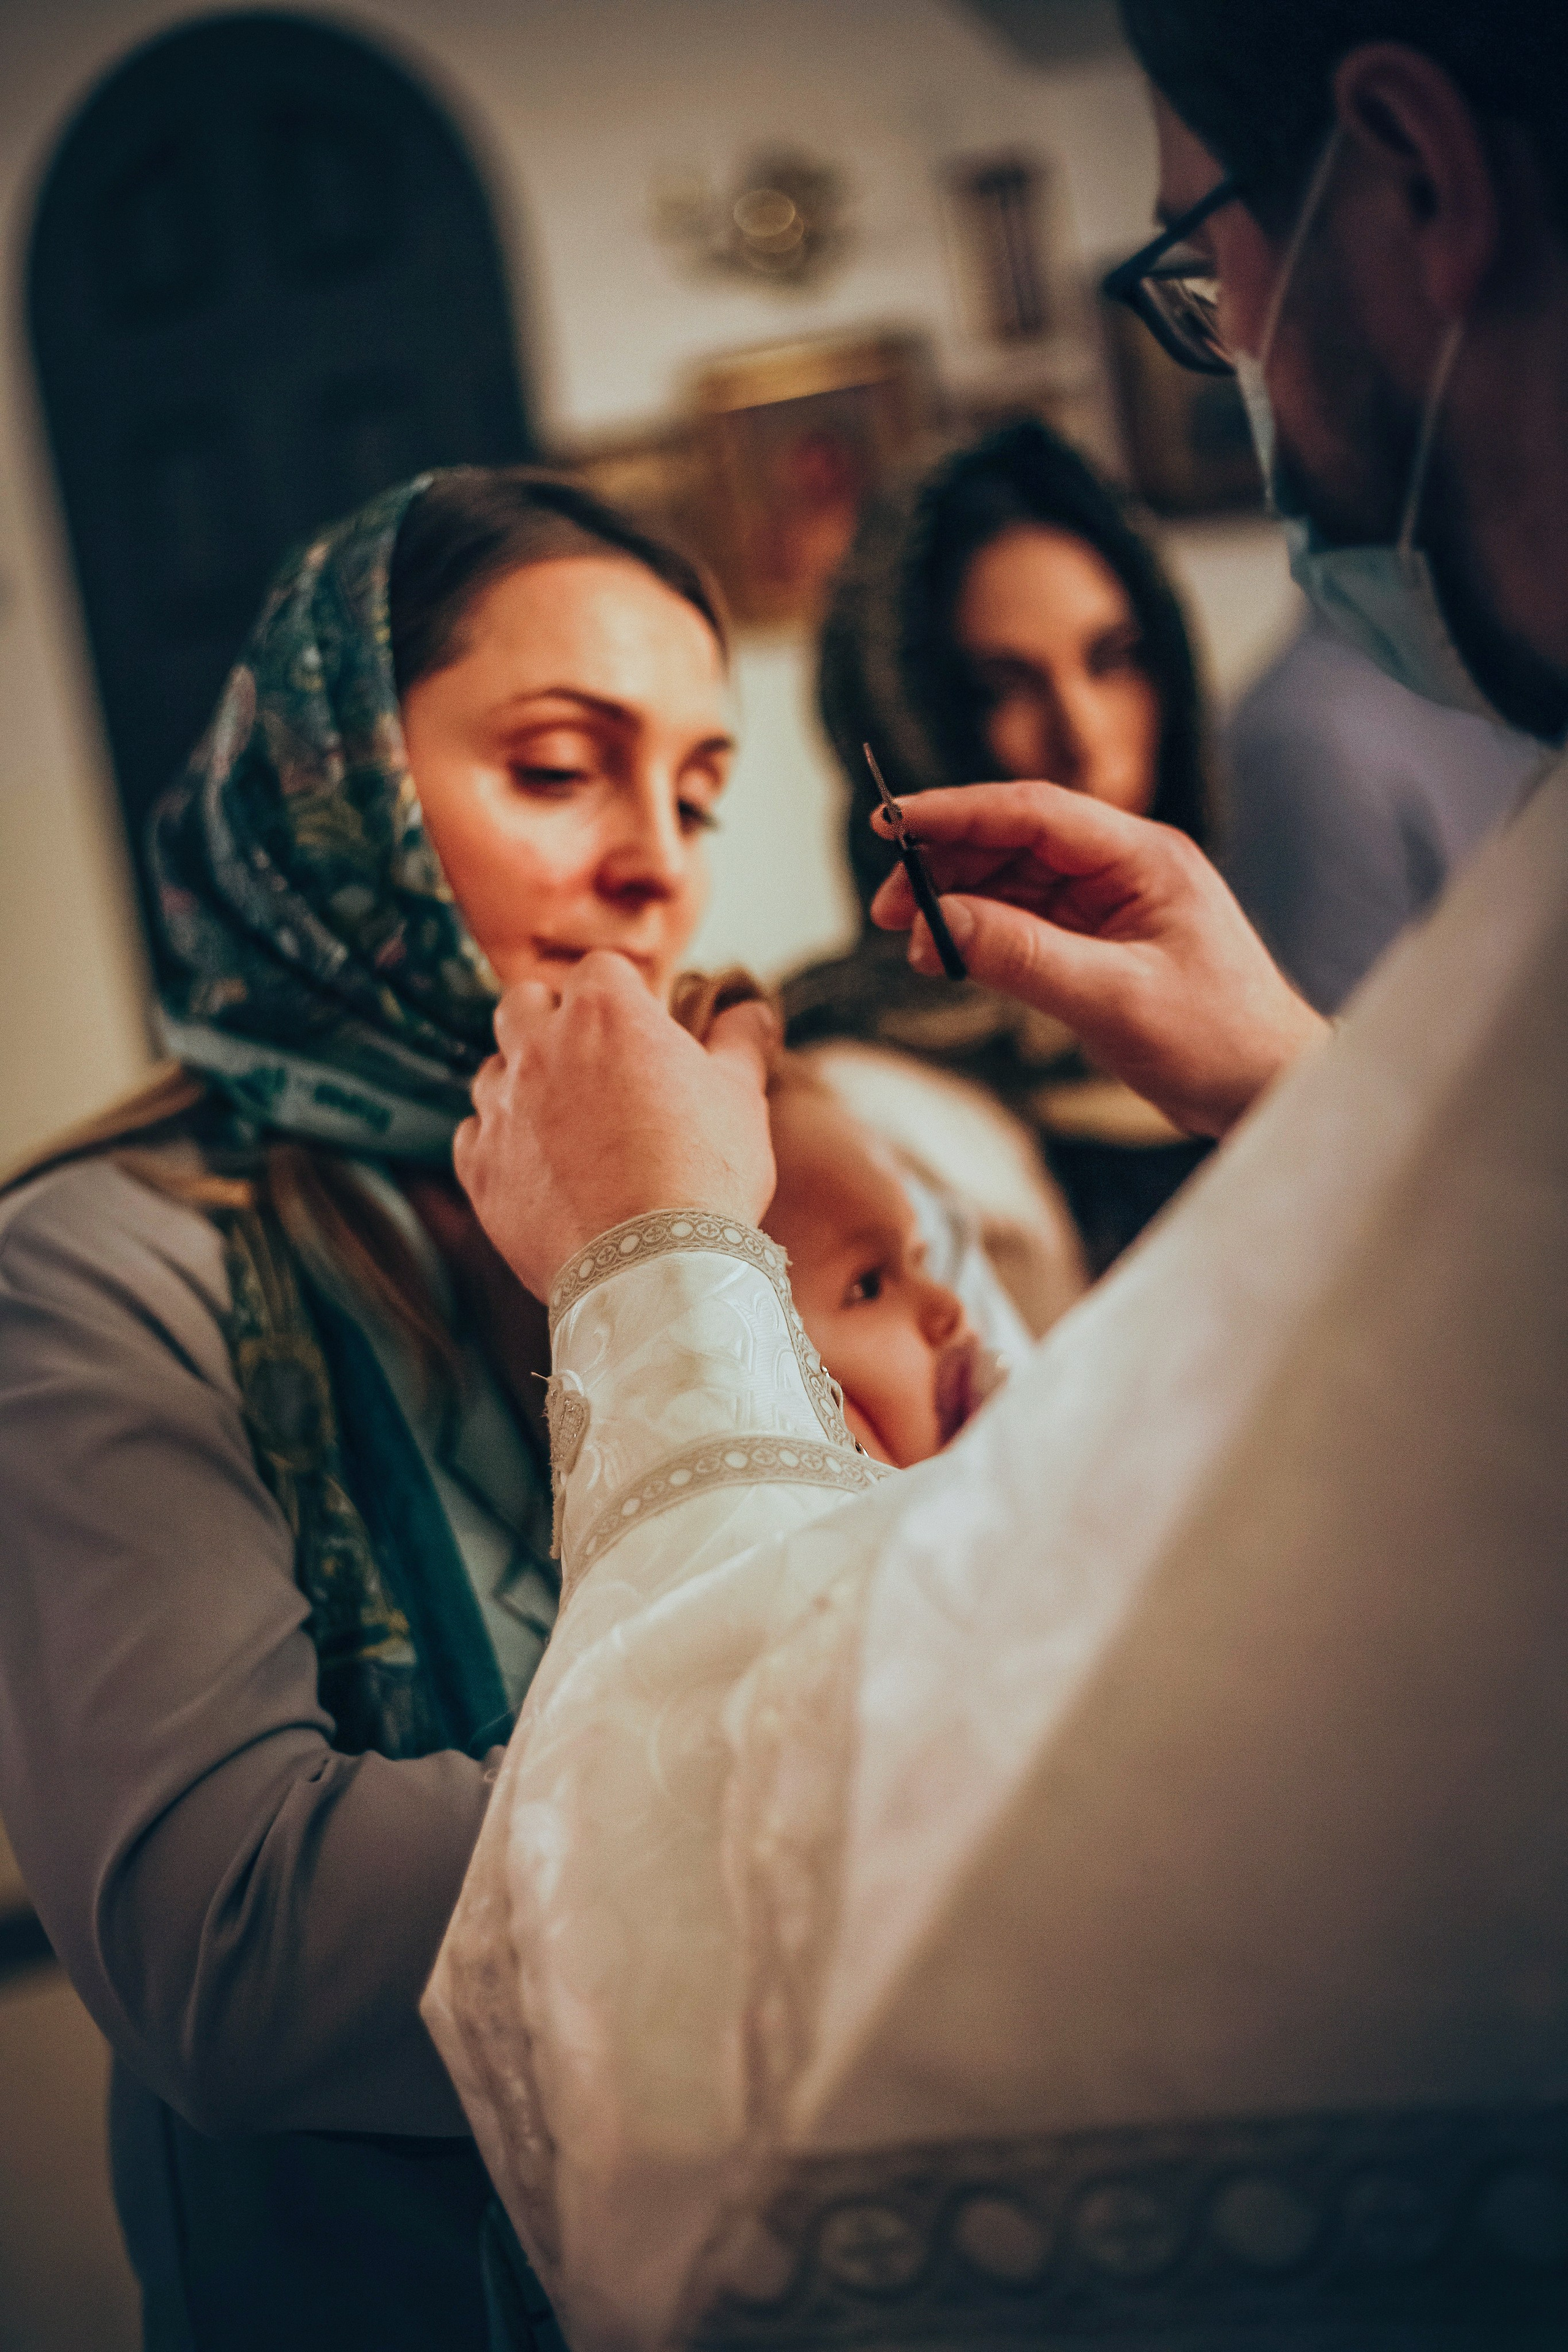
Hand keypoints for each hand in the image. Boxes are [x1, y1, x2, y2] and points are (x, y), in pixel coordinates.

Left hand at [454, 952, 777, 1299]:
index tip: (642, 1030)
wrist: (652, 1269)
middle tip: (591, 1064)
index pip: (600, 970)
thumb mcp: (741, 1097)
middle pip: (525, 1002)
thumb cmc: (706, 1174)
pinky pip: (472, 1135)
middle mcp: (540, 1047)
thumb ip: (741, 1041)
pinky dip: (499, 1144)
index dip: (622, 996)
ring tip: (566, 1125)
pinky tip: (538, 1170)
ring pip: (493, 1070)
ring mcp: (502, 1107)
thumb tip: (752, 1011)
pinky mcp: (479, 1167)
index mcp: (605, 1013)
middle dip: (551, 1021)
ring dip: (522, 1084)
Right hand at [870, 783, 1327, 1136]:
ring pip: (1014, 880)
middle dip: (943, 863)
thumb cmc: (1219, 1041)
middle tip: (885, 906)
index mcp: (1143, 856)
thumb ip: (1022, 957)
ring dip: (957, 901)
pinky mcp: (1103, 941)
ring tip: (909, 939)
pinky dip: (983, 932)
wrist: (1270, 1088)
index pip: (1032, 811)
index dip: (954, 812)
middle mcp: (1126, 866)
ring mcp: (1113, 902)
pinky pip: (1027, 920)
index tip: (889, 824)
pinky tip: (947, 952)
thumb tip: (935, 922)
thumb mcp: (1114, 1000)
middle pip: (1014, 839)